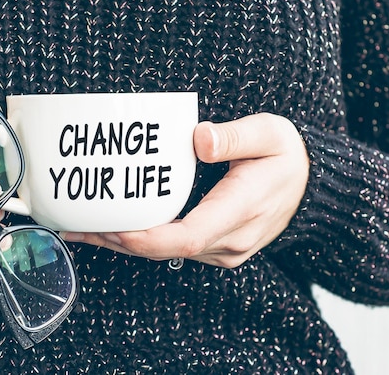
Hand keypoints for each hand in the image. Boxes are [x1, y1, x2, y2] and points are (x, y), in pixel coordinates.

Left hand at [60, 113, 309, 267]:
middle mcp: (230, 241)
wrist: (309, 185)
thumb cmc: (286, 157)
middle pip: (166, 250)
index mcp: (241, 211)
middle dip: (120, 240)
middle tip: (78, 225)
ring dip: (125, 243)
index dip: (146, 238)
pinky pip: (172, 250)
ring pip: (165, 254)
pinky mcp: (215, 248)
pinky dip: (141, 241)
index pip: (187, 237)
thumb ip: (235, 137)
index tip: (111, 228)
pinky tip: (114, 229)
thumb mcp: (269, 134)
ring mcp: (223, 250)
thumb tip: (200, 139)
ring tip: (84, 228)